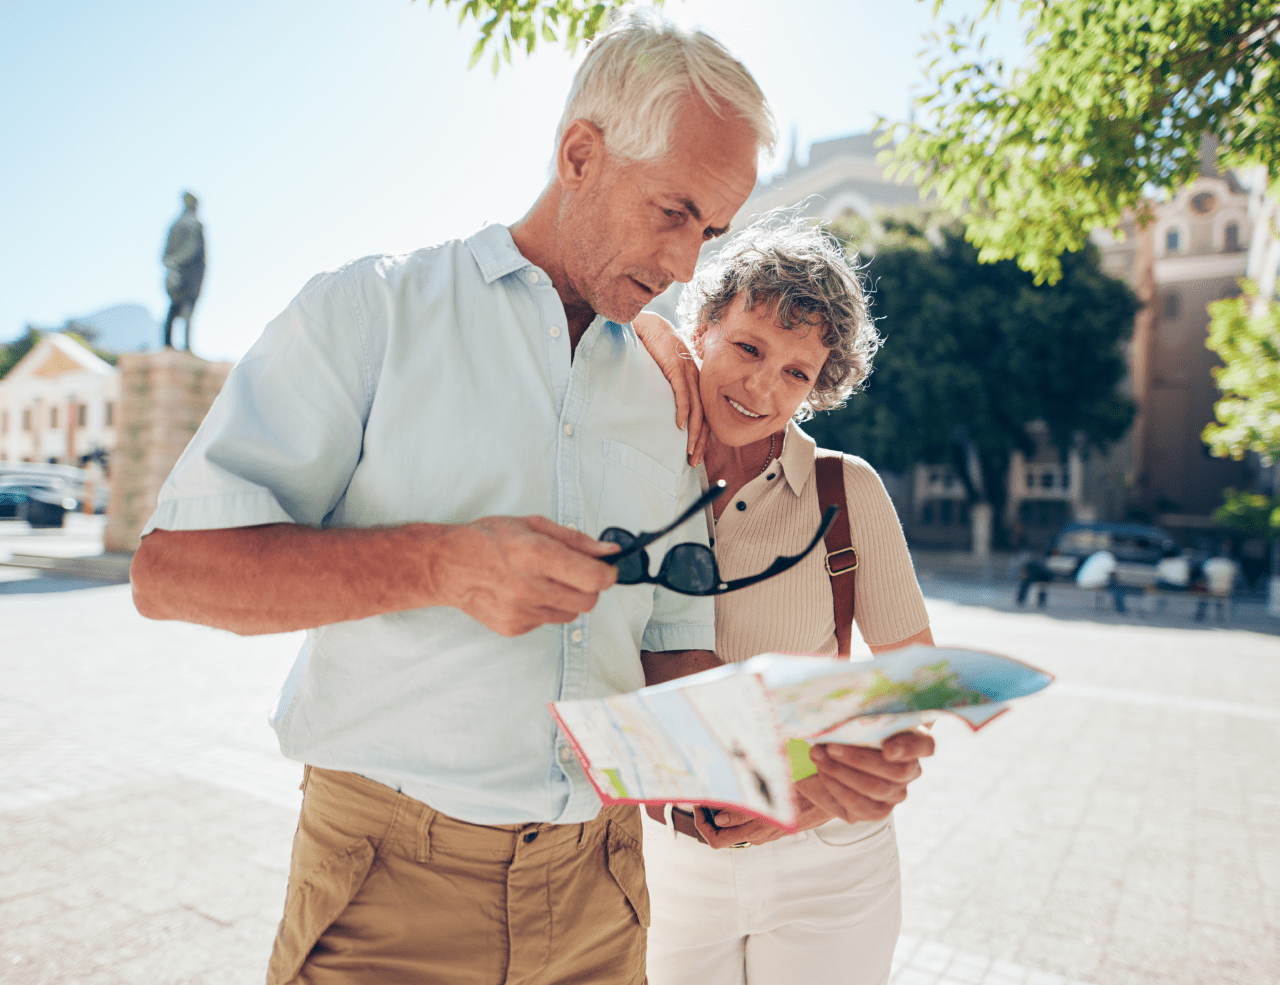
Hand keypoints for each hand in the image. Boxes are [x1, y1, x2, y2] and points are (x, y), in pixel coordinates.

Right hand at [429, 515, 618, 635]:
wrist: (447, 565)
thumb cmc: (488, 539)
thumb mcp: (533, 525)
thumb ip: (575, 540)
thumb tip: (608, 551)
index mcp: (535, 554)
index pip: (593, 578)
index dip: (608, 574)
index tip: (607, 569)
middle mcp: (528, 586)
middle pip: (588, 601)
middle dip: (590, 587)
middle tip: (576, 574)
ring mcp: (520, 611)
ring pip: (570, 614)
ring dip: (567, 599)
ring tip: (544, 581)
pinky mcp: (513, 627)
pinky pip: (547, 622)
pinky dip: (545, 609)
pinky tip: (524, 593)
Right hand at [633, 312, 707, 466]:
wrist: (651, 327)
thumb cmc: (657, 351)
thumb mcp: (667, 376)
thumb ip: (671, 393)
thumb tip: (667, 417)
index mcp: (696, 384)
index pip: (705, 415)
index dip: (702, 437)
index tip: (697, 455)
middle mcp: (696, 381)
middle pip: (705, 417)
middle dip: (700, 442)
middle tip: (694, 462)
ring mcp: (687, 374)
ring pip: (696, 409)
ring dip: (693, 432)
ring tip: (688, 451)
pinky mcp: (676, 367)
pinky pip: (682, 392)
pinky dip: (682, 410)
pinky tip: (679, 425)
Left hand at [691, 788, 832, 848]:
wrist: (830, 800)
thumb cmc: (804, 797)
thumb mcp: (772, 800)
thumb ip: (745, 810)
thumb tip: (718, 818)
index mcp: (755, 831)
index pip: (715, 840)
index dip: (701, 824)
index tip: (698, 804)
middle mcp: (756, 835)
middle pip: (720, 836)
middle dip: (706, 818)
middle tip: (702, 797)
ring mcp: (763, 832)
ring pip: (732, 828)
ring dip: (720, 812)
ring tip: (718, 791)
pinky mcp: (770, 825)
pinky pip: (745, 823)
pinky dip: (735, 810)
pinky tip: (737, 793)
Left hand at [804, 729, 934, 822]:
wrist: (829, 761)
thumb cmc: (845, 731)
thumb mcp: (850, 719)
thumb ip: (853, 717)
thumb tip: (834, 715)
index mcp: (913, 740)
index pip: (925, 745)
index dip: (909, 748)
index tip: (887, 749)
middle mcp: (910, 769)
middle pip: (897, 770)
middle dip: (859, 758)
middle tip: (830, 747)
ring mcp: (896, 793)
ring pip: (875, 787)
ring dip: (841, 771)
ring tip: (818, 756)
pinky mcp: (877, 811)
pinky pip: (859, 804)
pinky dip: (836, 787)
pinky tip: (822, 773)